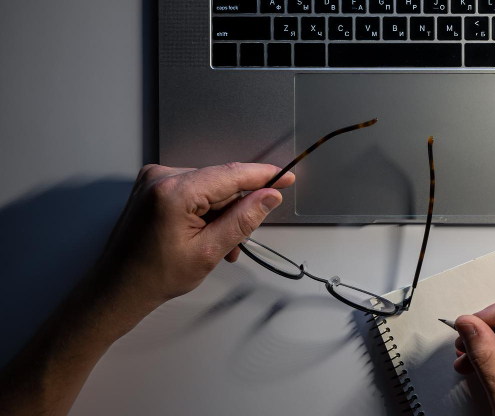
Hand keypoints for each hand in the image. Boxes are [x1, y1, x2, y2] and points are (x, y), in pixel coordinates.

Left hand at [0, 162, 293, 415]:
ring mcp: (154, 179)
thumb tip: (269, 196)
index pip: (231, 174)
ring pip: (209, 188)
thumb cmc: (155, 276)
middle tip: (240, 241)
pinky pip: (193, 190)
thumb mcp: (210, 252)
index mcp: (175, 191)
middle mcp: (162, 177)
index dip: (263, 175)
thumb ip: (243, 219)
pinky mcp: (152, 186)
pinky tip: (205, 234)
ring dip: (221, 213)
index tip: (287, 176)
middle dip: (236, 208)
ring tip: (219, 246)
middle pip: (220, 182)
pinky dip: (205, 211)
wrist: (117, 289)